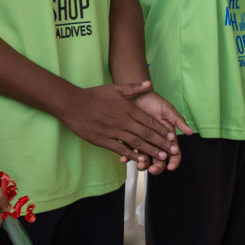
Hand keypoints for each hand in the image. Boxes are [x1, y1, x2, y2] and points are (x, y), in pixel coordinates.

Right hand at [60, 81, 176, 165]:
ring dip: (150, 150)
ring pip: (136, 142)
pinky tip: (139, 160)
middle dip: (160, 142)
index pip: (149, 121)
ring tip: (161, 157)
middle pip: (146, 133)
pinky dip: (131, 154)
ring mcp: (113, 131)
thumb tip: (148, 84)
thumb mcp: (115, 88)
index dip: (161, 129)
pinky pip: (120, 148)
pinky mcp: (103, 140)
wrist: (73, 104)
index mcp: (127, 109)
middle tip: (172, 150)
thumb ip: (133, 87)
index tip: (170, 136)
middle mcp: (123, 121)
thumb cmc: (94, 95)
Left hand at [128, 90, 191, 173]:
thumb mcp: (167, 110)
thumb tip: (190, 132)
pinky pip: (129, 152)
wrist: (135, 94)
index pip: (174, 153)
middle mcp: (155, 142)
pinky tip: (124, 158)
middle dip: (157, 167)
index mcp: (167, 137)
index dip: (174, 161)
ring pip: (145, 158)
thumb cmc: (153, 101)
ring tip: (140, 165)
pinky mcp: (129, 139)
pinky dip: (127, 157)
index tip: (171, 167)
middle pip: (159, 160)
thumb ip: (177, 121)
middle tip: (153, 170)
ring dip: (143, 164)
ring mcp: (143, 142)